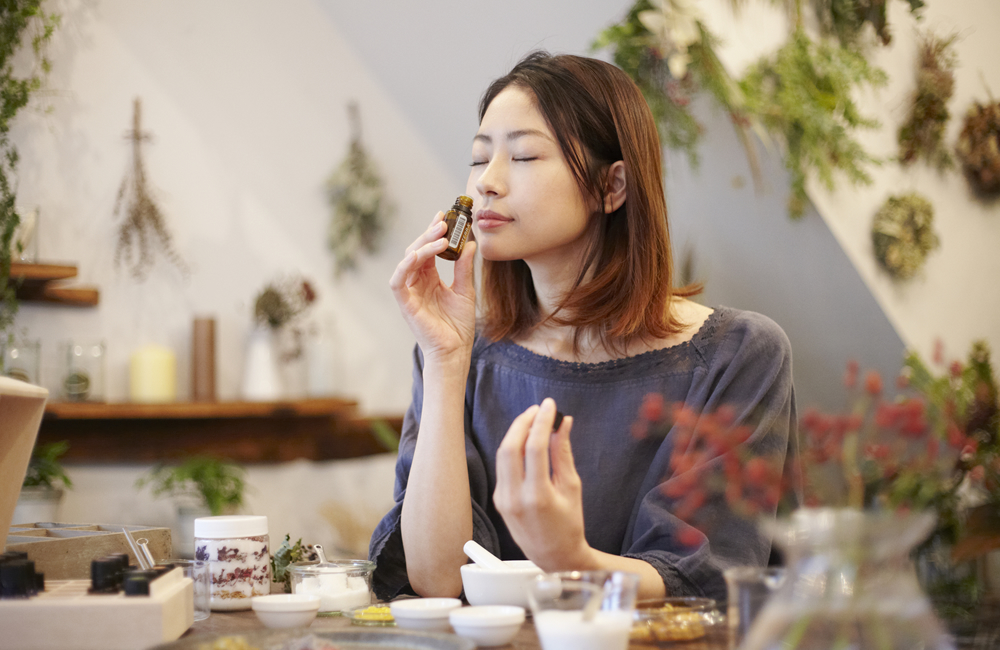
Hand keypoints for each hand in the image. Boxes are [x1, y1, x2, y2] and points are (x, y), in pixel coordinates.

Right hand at [389, 212, 477, 362]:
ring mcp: (410, 292)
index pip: (428, 249)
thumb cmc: (458, 326)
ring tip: (440, 236)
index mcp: (429, 279)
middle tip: (444, 221)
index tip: (445, 215)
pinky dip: (404, 266)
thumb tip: (470, 243)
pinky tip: (417, 255)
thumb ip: (464, 268)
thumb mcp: (466, 291)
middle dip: (429, 234)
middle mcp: (417, 282)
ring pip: (408, 261)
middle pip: (417, 250)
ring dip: (422, 246)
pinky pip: (398, 281)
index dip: (434, 232)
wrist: (455, 351)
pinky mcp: (405, 303)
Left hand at [493, 398, 593, 569]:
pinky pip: (502, 467)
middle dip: (523, 422)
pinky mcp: (499, 499)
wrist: (554, 556)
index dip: (542, 421)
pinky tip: (525, 440)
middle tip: (538, 409)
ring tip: (532, 419)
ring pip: (502, 454)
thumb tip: (563, 423)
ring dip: (515, 432)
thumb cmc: (569, 524)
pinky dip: (512, 448)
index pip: (534, 447)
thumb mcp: (572, 487)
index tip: (550, 406)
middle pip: (510, 447)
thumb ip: (564, 452)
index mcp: (538, 496)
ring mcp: (503, 500)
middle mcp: (515, 498)